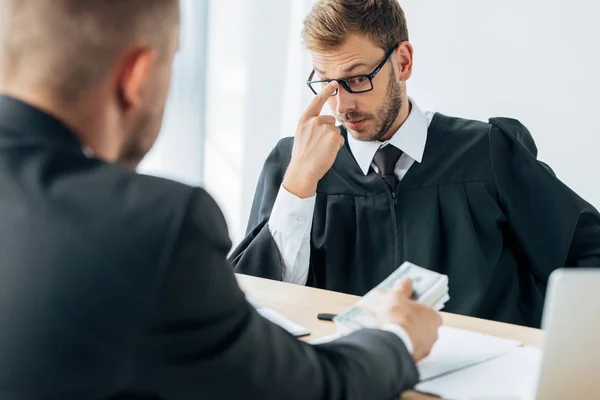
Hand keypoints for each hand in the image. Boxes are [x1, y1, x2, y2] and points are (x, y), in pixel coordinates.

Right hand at [283, 81, 343, 197]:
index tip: (333, 83)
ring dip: (332, 140)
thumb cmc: (302, 156)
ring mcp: (324, 128)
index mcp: (304, 119)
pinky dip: (336, 147)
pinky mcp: (333, 136)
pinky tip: (327, 152)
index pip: (317, 101)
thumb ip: (311, 125)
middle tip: (319, 145)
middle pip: (331, 120)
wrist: (302, 170)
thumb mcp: (302, 135)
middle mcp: (314, 121)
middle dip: (329, 130)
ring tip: (321, 149)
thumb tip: (326, 123)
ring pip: (336, 131)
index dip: (326, 91)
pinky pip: (340, 139)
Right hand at [378, 278, 442, 361]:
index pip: (432, 314)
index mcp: (433, 317)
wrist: (393, 341)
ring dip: (409, 338)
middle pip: (425, 328)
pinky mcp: (417, 359)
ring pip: (419, 341)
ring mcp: (426, 348)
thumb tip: (407, 280)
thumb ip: (403, 288)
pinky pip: (411, 351)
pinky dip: (404, 347)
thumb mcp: (397, 296)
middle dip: (415, 325)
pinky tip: (394, 343)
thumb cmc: (398, 316)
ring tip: (394, 333)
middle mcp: (433, 333)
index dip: (421, 312)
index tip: (410, 310)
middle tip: (400, 321)